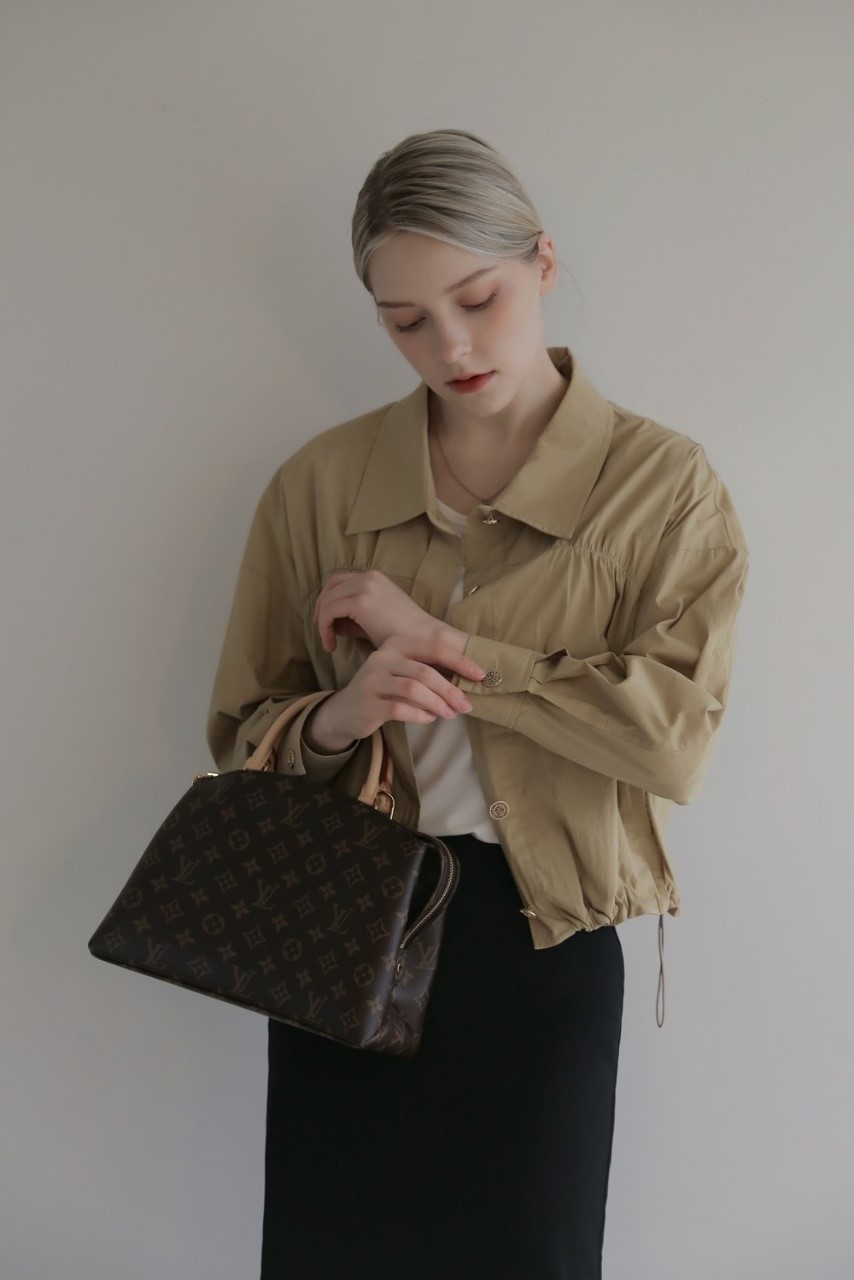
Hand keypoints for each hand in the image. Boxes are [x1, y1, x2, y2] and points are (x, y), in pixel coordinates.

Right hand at [311, 631, 486, 745]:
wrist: (346, 710)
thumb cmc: (384, 690)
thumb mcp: (403, 673)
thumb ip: (427, 670)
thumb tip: (468, 678)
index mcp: (395, 645)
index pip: (433, 648)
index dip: (460, 661)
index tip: (481, 676)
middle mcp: (382, 658)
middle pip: (425, 671)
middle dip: (450, 690)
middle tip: (466, 705)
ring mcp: (372, 680)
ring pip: (413, 689)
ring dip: (438, 704)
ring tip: (449, 714)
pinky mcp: (368, 703)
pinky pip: (400, 709)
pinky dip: (420, 715)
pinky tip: (428, 719)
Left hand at [313, 568, 443, 652]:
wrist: (424, 639)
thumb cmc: (403, 635)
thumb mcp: (376, 619)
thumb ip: (354, 618)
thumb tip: (332, 624)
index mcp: (374, 577)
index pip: (338, 581)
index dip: (327, 601)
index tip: (327, 623)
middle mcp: (368, 577)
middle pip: (330, 587)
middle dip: (321, 610)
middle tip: (322, 631)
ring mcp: (364, 587)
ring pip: (327, 601)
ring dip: (322, 623)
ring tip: (329, 643)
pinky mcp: (360, 602)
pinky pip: (329, 613)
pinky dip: (324, 629)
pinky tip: (332, 645)